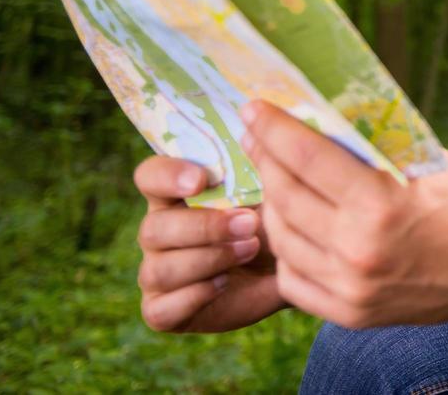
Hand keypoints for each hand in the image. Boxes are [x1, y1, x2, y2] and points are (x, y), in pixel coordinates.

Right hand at [133, 156, 286, 332]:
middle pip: (153, 228)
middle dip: (204, 227)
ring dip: (207, 259)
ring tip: (249, 251)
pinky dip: (195, 296)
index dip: (166, 176)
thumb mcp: (275, 193)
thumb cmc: (279, 222)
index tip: (200, 181)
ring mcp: (157, 273)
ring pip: (158, 268)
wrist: (298, 272)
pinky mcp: (164, 311)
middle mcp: (160, 232)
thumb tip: (260, 137)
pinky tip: (226, 283)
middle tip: (250, 223)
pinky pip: (161, 309)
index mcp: (176, 195)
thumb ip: (261, 169)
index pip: (149, 176)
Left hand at [240, 101, 447, 329]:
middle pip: (285, 195)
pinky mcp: (352, 314)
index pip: (307, 157)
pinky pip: (294, 279)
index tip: (254, 108)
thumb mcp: (428, 161)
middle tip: (256, 136)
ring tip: (274, 178)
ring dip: (271, 202)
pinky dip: (287, 250)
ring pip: (282, 238)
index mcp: (382, 204)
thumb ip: (374, 147)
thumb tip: (320, 118)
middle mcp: (359, 250)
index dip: (273, 128)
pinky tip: (293, 227)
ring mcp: (352, 288)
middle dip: (265, 159)